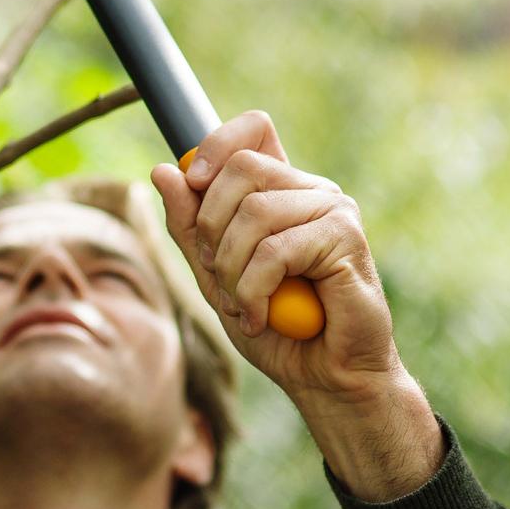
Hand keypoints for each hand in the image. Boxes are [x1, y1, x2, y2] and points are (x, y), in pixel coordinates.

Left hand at [150, 110, 402, 407]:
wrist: (327, 381)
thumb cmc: (276, 330)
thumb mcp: (215, 276)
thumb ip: (191, 227)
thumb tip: (164, 170)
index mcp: (283, 189)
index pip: (254, 127)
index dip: (216, 143)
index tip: (193, 182)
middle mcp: (311, 190)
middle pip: (241, 166)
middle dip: (211, 227)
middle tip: (217, 274)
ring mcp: (333, 211)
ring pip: (254, 211)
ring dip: (230, 269)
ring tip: (241, 305)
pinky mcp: (346, 239)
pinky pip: (275, 250)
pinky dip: (252, 291)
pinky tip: (260, 318)